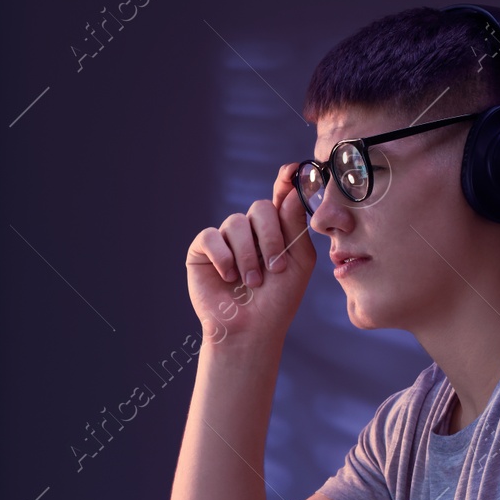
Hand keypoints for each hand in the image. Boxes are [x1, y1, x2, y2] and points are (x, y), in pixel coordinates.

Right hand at [185, 163, 315, 347]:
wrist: (250, 330)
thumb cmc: (278, 301)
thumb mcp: (298, 261)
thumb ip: (295, 225)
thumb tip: (292, 186)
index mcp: (276, 230)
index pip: (280, 197)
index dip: (286, 181)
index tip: (294, 170)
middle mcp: (250, 231)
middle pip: (260, 208)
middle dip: (271, 236)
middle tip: (276, 267)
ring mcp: (225, 239)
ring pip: (236, 223)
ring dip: (248, 255)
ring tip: (252, 281)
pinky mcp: (202, 250)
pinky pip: (211, 237)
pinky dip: (223, 257)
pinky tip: (228, 277)